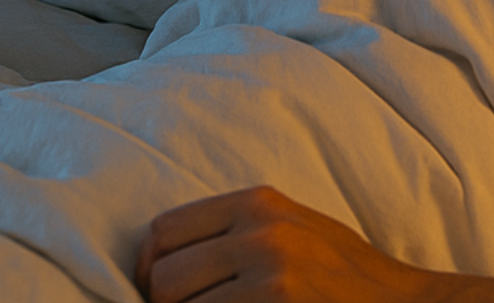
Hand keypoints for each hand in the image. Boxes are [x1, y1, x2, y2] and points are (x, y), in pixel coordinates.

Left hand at [135, 186, 439, 302]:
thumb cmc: (345, 275)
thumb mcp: (293, 228)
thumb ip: (234, 231)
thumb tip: (159, 258)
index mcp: (258, 203)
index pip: (164, 230)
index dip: (147, 267)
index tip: (152, 291)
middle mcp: (261, 234)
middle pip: (165, 279)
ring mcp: (271, 279)